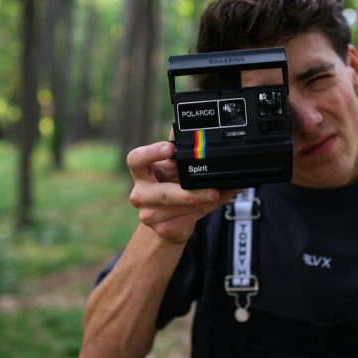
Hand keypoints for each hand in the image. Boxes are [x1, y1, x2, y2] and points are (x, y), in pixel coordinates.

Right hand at [126, 141, 240, 243]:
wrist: (166, 217)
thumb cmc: (170, 184)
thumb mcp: (173, 166)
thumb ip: (182, 149)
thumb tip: (194, 128)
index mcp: (140, 172)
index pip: (136, 159)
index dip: (151, 153)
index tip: (171, 148)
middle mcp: (140, 194)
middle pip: (164, 193)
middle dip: (190, 194)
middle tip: (212, 190)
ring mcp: (149, 214)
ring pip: (182, 208)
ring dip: (205, 201)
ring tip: (222, 192)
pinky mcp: (163, 229)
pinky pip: (190, 219)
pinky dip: (208, 209)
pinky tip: (217, 201)